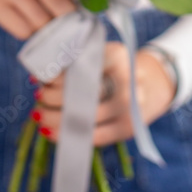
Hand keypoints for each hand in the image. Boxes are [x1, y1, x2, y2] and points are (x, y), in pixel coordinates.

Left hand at [34, 41, 176, 145]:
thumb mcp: (103, 55)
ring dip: (56, 118)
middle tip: (38, 96)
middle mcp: (127, 79)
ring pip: (85, 116)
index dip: (57, 75)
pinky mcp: (128, 128)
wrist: (153, 84)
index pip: (80, 65)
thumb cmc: (116, 70)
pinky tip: (51, 133)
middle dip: (53, 96)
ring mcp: (130, 106)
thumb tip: (38, 76)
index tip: (41, 79)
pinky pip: (94, 136)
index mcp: (118, 55)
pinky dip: (68, 136)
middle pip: (82, 91)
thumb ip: (77, 62)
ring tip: (40, 115)